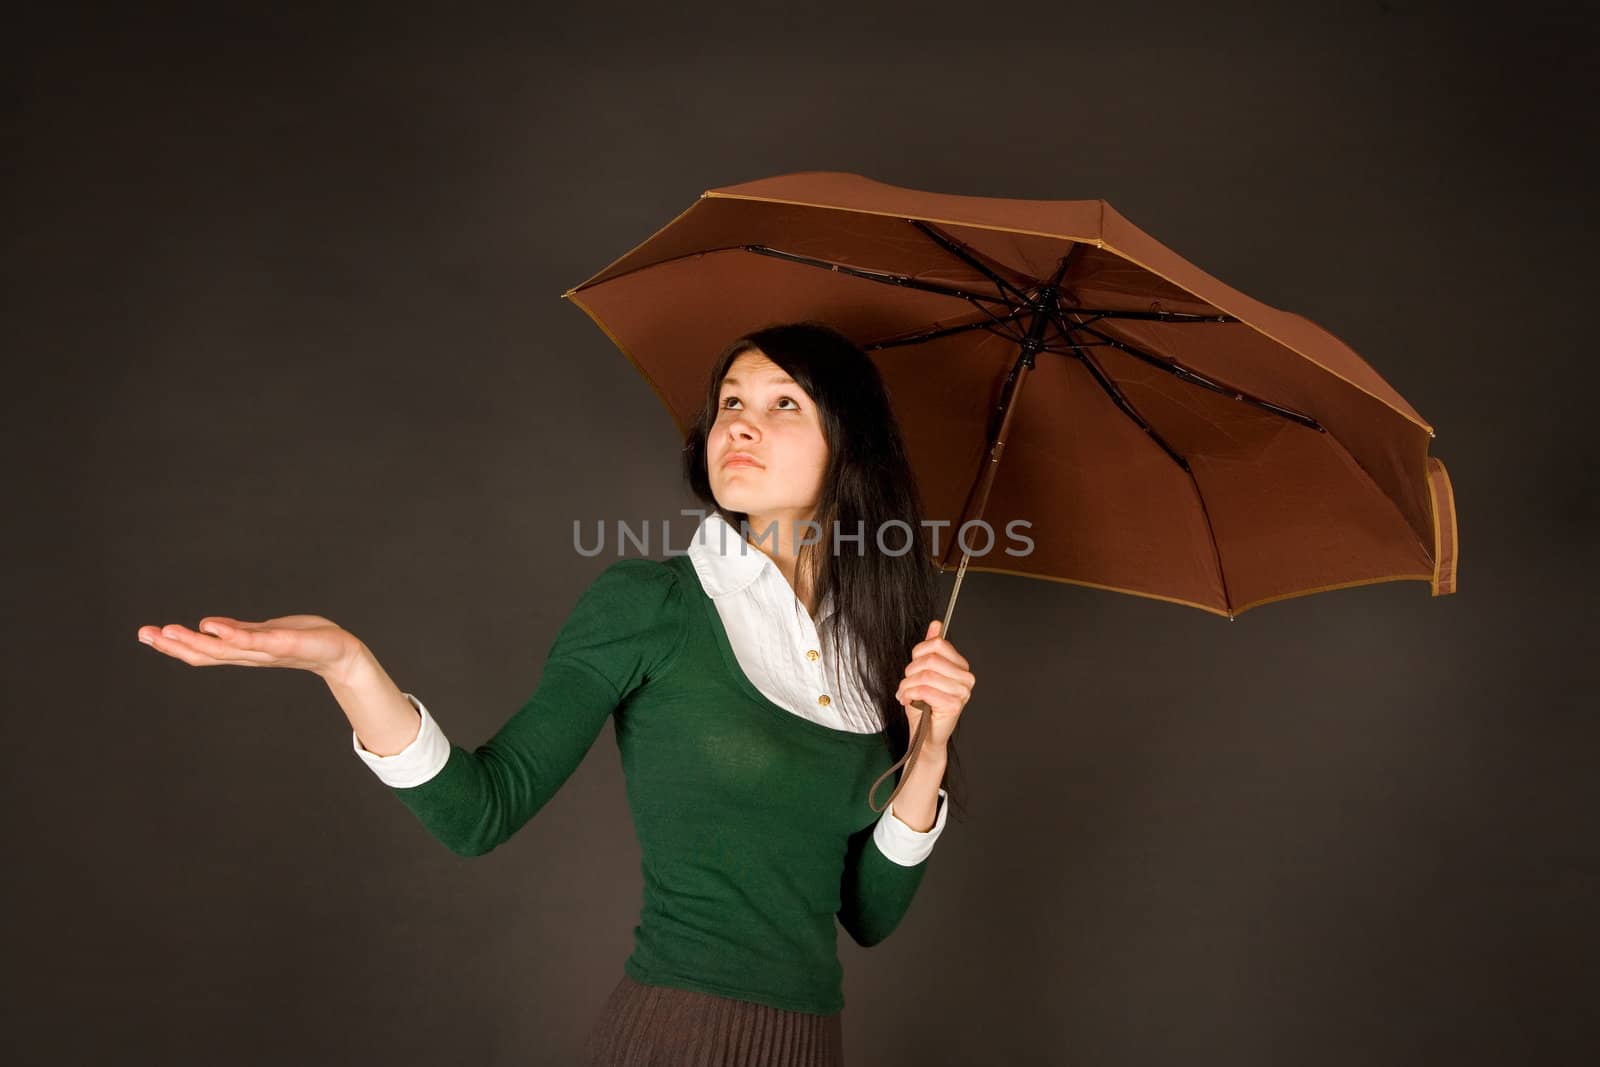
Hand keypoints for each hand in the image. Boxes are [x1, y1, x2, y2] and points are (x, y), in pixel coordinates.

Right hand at [136, 614, 361, 681]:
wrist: (341, 653)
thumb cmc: (303, 641)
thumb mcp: (264, 633)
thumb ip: (238, 632)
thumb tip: (206, 627)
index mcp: (244, 652)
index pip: (203, 651)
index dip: (174, 645)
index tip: (146, 634)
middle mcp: (250, 655)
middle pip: (206, 654)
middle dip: (174, 645)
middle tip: (145, 633)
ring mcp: (266, 651)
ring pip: (224, 649)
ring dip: (195, 641)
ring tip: (169, 631)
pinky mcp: (285, 643)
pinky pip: (255, 640)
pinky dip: (232, 635)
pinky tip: (212, 626)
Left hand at [894, 620, 973, 752]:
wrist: (925, 735)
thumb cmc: (925, 706)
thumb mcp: (924, 672)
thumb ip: (930, 649)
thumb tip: (936, 625)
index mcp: (960, 666)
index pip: (938, 644)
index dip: (918, 652)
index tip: (912, 664)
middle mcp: (966, 677)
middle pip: (930, 658)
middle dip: (910, 671)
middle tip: (906, 683)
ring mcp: (962, 692)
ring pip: (925, 675)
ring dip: (907, 685)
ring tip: (905, 693)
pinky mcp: (954, 705)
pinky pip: (925, 690)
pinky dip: (909, 694)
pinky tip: (907, 700)